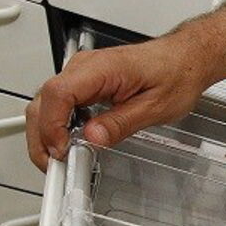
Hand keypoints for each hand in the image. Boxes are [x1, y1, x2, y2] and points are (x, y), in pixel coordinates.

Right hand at [25, 30, 223, 169]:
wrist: (184, 59)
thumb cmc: (175, 74)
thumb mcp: (155, 108)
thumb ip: (121, 123)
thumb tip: (93, 138)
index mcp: (102, 68)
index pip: (59, 94)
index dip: (52, 126)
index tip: (61, 151)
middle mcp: (85, 66)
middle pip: (43, 100)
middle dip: (41, 137)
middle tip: (55, 166)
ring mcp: (81, 72)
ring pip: (46, 102)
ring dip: (46, 132)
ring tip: (61, 159)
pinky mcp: (84, 81)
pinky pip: (59, 102)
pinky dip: (57, 124)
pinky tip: (69, 141)